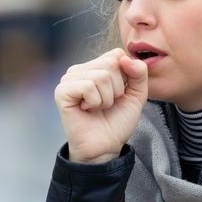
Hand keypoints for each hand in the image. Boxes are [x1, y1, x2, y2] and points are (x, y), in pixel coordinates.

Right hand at [54, 48, 147, 162]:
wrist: (105, 146)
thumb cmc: (117, 121)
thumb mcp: (137, 95)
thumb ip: (139, 73)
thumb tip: (125, 58)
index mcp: (96, 66)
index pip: (117, 54)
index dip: (126, 76)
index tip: (119, 94)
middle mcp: (81, 69)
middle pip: (111, 63)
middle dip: (117, 89)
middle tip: (107, 104)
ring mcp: (69, 79)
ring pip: (101, 76)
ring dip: (106, 99)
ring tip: (97, 108)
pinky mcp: (62, 91)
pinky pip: (88, 86)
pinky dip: (95, 102)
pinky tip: (87, 110)